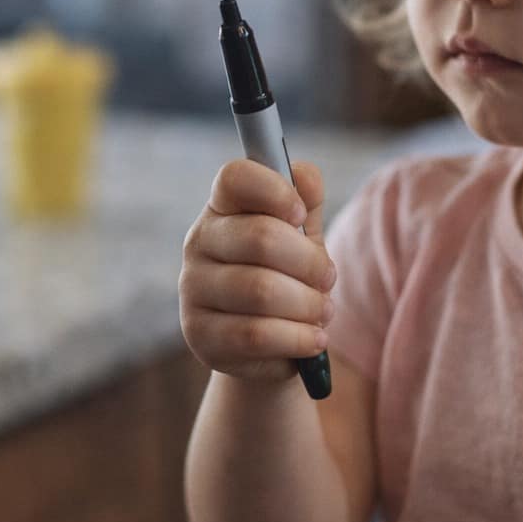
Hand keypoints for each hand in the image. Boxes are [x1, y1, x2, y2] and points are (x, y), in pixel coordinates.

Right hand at [180, 159, 335, 382]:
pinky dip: (297, 337)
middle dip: (310, 262)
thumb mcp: (301, 238)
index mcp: (222, 208)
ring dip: (307, 304)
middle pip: (260, 237)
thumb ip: (306, 203)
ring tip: (323, 312)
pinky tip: (313, 338)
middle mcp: (198, 242)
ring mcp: (193, 289)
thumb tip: (304, 175)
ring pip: (260, 290)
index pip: (235, 177)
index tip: (300, 216)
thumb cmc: (286, 279)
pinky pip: (255, 334)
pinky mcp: (199, 335)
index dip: (275, 190)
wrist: (266, 346)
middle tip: (329, 278)